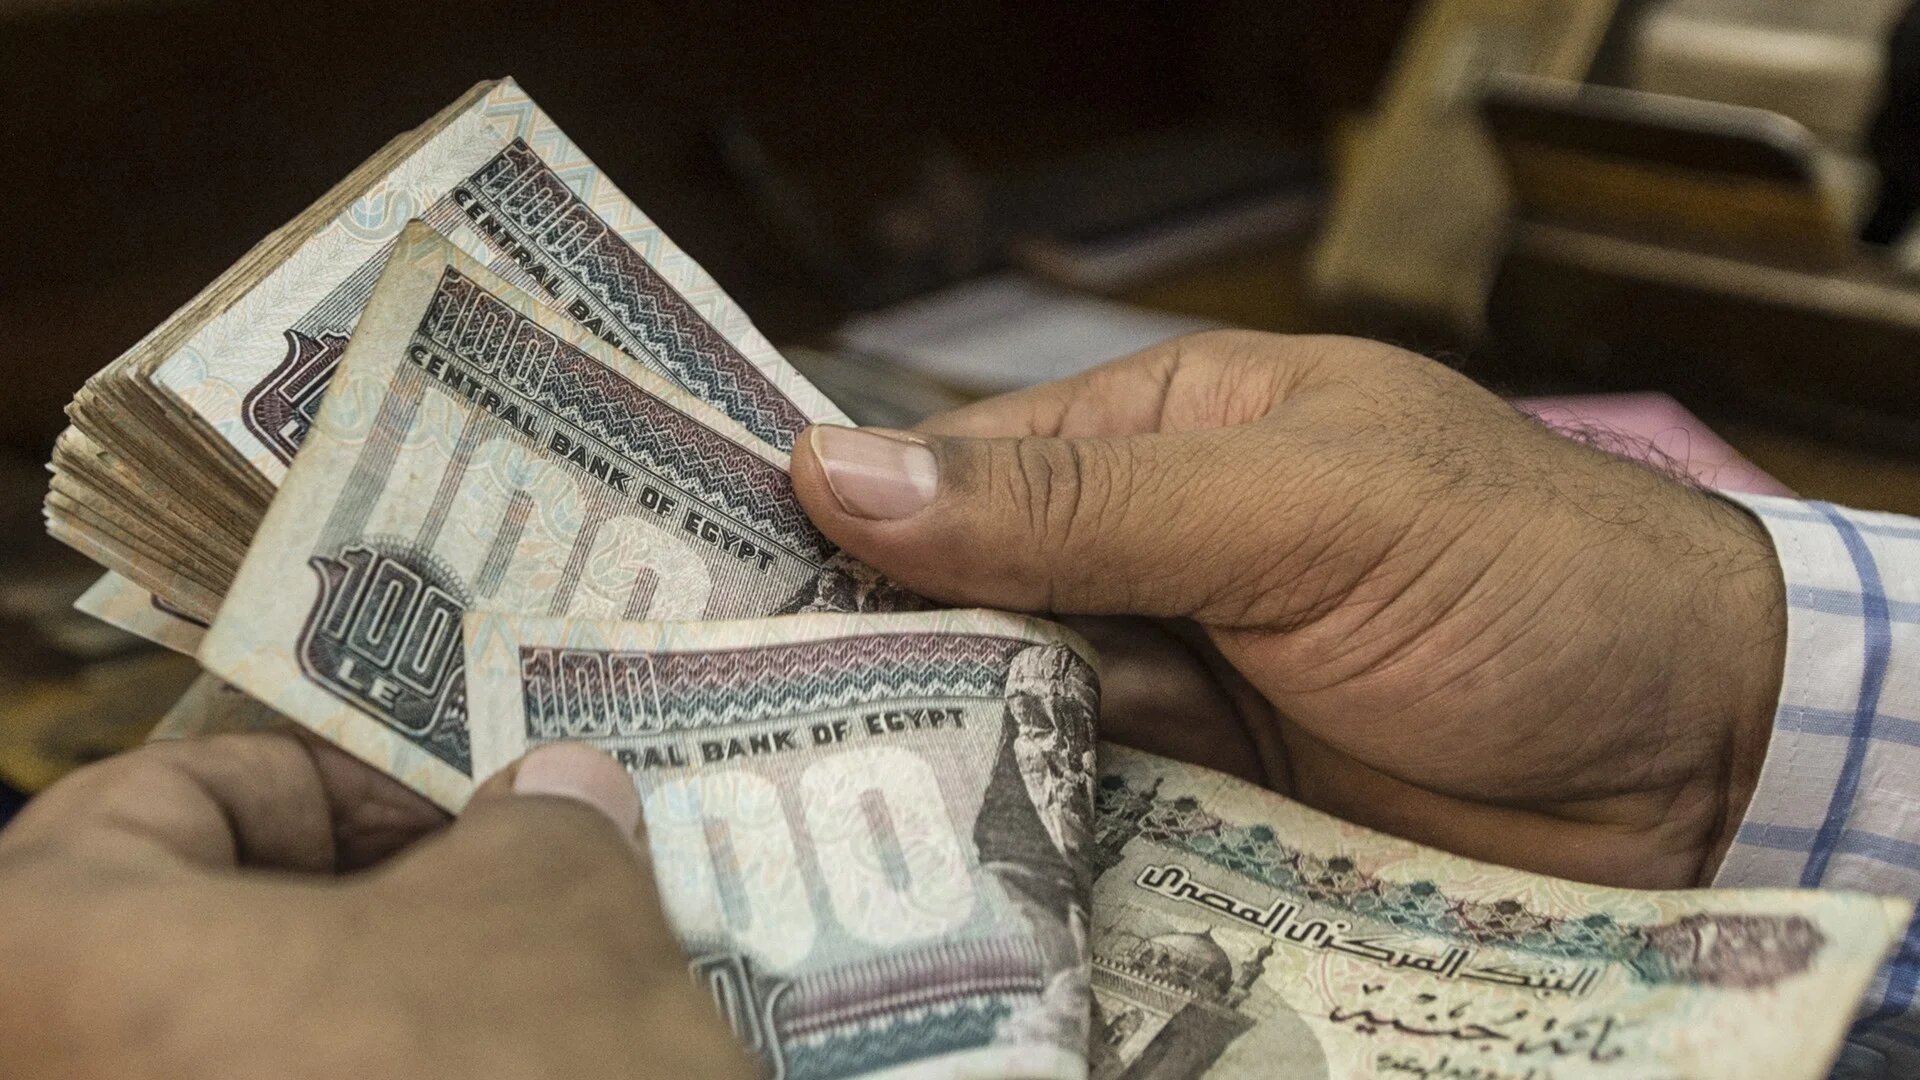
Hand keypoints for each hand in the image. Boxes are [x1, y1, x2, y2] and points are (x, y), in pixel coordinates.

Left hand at [0, 733, 751, 1079]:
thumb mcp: (554, 918)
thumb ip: (545, 830)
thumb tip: (558, 799)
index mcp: (43, 963)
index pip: (170, 800)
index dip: (342, 784)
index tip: (466, 813)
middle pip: (204, 960)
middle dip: (377, 927)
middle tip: (517, 912)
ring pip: (246, 1075)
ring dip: (383, 1041)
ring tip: (534, 1030)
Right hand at [791, 331, 1785, 889]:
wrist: (1704, 757)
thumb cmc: (1528, 575)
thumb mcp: (1308, 505)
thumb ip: (1084, 504)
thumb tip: (841, 468)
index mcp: (1165, 440)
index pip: (960, 474)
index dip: (843, 526)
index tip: (707, 598)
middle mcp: (1153, 565)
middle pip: (967, 614)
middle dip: (873, 668)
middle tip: (734, 737)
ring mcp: (1179, 697)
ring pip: (1012, 729)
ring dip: (940, 771)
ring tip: (813, 825)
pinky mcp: (1210, 814)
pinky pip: (1083, 827)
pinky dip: (1022, 852)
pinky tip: (940, 886)